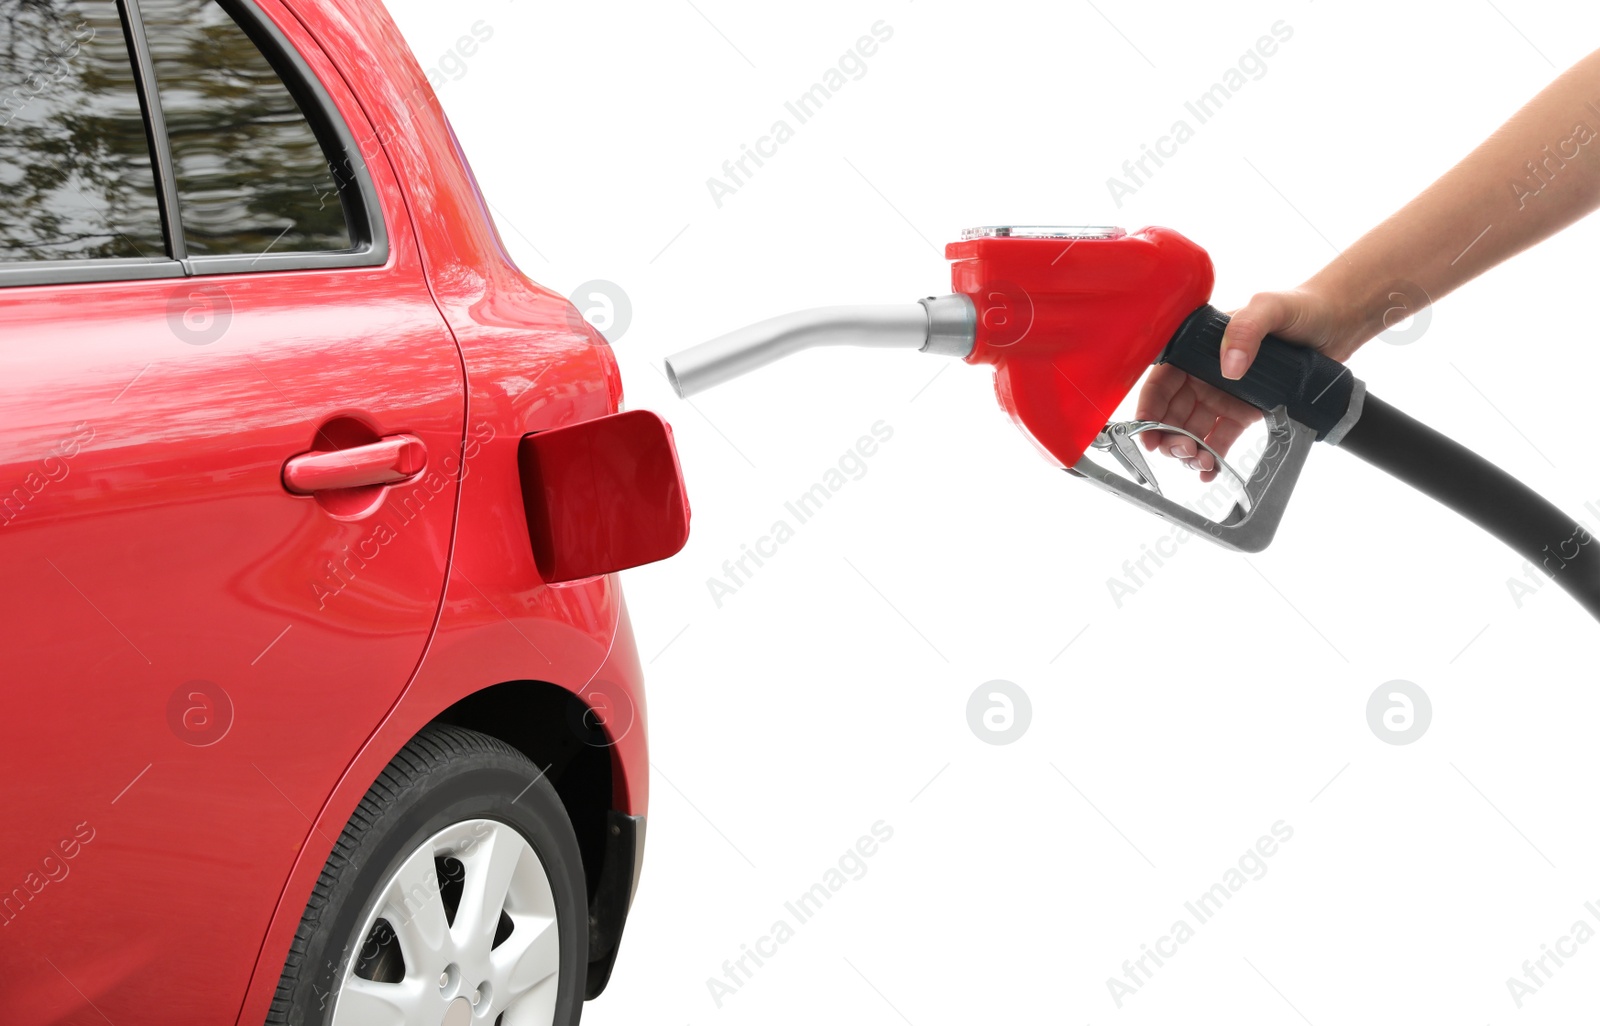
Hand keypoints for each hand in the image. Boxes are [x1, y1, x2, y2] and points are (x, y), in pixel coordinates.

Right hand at [1134, 287, 1365, 481]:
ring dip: (1189, 450)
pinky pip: (1220, 438)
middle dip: (1168, 436)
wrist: (1338, 324)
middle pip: (1172, 411)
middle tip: (1181, 451)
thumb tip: (1229, 367)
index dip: (1149, 407)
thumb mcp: (1269, 308)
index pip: (1163, 380)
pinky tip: (1209, 471)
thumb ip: (1246, 329)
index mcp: (1200, 348)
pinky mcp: (1245, 412)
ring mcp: (1224, 395)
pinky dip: (1212, 456)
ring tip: (1200, 462)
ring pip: (1193, 429)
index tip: (1147, 431)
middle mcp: (1206, 373)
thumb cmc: (1301, 307)